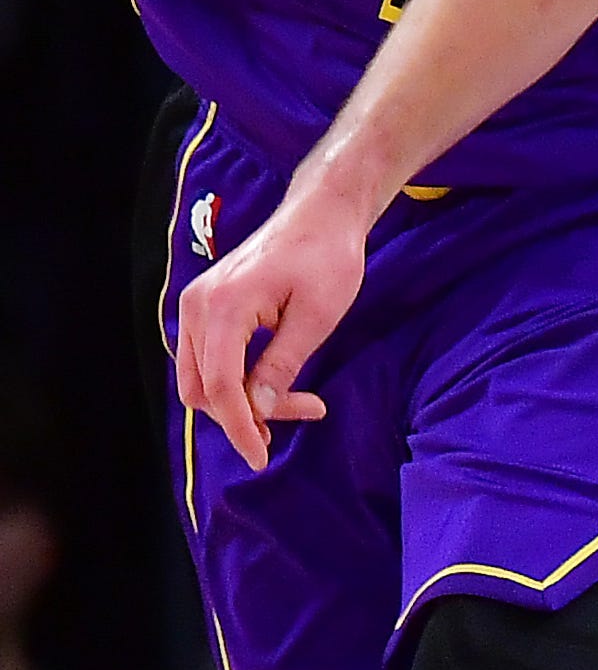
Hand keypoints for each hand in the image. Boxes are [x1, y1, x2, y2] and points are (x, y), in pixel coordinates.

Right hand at [175, 191, 367, 470]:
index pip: (219, 388)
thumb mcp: (318, 315)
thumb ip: (282, 364)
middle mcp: (197, 306)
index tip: (262, 459)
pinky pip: (208, 359)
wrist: (323, 211)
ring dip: (242, 400)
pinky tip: (274, 384)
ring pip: (201, 378)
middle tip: (308, 410)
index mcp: (222, 307)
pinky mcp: (207, 305)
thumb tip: (255, 410)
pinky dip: (236, 379)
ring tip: (299, 402)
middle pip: (204, 389)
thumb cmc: (329, 255)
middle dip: (247, 414)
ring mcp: (197, 304)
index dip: (239, 428)